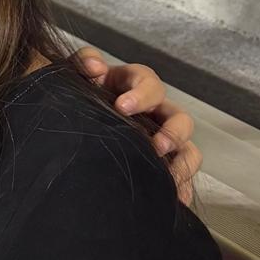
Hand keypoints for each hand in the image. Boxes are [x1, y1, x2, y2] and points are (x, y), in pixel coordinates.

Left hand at [77, 50, 201, 204]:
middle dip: (172, 132)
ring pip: (188, 149)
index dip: (141, 94)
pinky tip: (174, 198)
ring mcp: (162, 140)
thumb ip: (82, 62)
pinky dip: (182, 187)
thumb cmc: (80, 95)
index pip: (148, 82)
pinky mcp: (163, 165)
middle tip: (155, 145)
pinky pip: (182, 177)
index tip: (123, 107)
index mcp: (133, 87)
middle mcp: (154, 113)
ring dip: (183, 161)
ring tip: (167, 175)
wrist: (70, 128)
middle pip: (180, 118)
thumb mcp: (76, 74)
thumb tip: (95, 66)